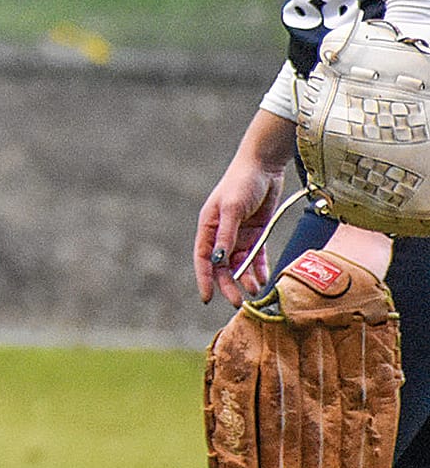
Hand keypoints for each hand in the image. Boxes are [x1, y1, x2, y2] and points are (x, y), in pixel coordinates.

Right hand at [195, 161, 282, 307]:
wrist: (264, 165)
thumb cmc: (242, 182)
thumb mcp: (233, 208)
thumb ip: (227, 234)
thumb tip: (218, 259)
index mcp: (208, 226)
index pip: (203, 258)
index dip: (204, 279)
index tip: (207, 298)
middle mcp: (222, 233)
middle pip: (222, 266)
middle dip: (228, 285)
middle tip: (238, 302)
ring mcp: (239, 234)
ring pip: (240, 264)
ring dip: (245, 278)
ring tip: (255, 291)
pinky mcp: (256, 232)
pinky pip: (256, 256)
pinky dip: (259, 268)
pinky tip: (264, 279)